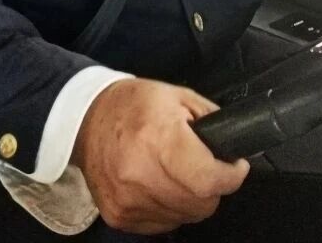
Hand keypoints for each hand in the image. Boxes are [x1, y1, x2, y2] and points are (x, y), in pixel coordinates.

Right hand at [72, 77, 249, 233]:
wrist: (86, 120)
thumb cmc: (134, 105)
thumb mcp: (178, 97)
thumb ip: (212, 120)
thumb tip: (234, 144)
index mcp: (158, 138)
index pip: (209, 179)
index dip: (231, 175)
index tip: (235, 166)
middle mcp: (140, 173)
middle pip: (201, 203)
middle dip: (212, 187)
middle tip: (205, 166)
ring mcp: (127, 199)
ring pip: (185, 217)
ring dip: (191, 199)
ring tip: (179, 173)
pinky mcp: (119, 216)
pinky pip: (163, 224)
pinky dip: (169, 208)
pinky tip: (160, 184)